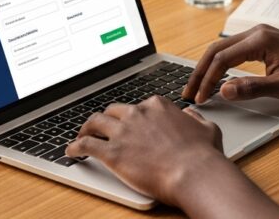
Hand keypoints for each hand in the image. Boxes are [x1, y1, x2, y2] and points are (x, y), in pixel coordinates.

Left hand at [65, 96, 224, 205]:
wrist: (194, 173)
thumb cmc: (203, 155)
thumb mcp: (207, 128)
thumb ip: (195, 118)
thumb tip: (190, 114)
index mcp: (158, 105)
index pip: (138, 105)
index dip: (131, 115)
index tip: (129, 122)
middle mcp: (138, 113)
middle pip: (113, 110)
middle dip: (106, 118)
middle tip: (102, 127)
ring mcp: (124, 131)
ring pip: (95, 122)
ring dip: (86, 128)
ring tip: (82, 135)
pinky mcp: (113, 152)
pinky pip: (86, 144)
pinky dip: (75, 146)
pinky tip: (71, 151)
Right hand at [182, 24, 278, 103]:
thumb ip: (251, 88)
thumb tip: (223, 90)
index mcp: (259, 40)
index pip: (222, 59)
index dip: (208, 79)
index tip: (201, 98)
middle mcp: (256, 32)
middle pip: (216, 50)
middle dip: (200, 72)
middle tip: (188, 93)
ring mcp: (258, 34)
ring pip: (222, 48)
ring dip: (208, 67)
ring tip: (197, 87)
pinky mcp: (261, 40)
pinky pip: (232, 50)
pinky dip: (219, 63)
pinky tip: (214, 77)